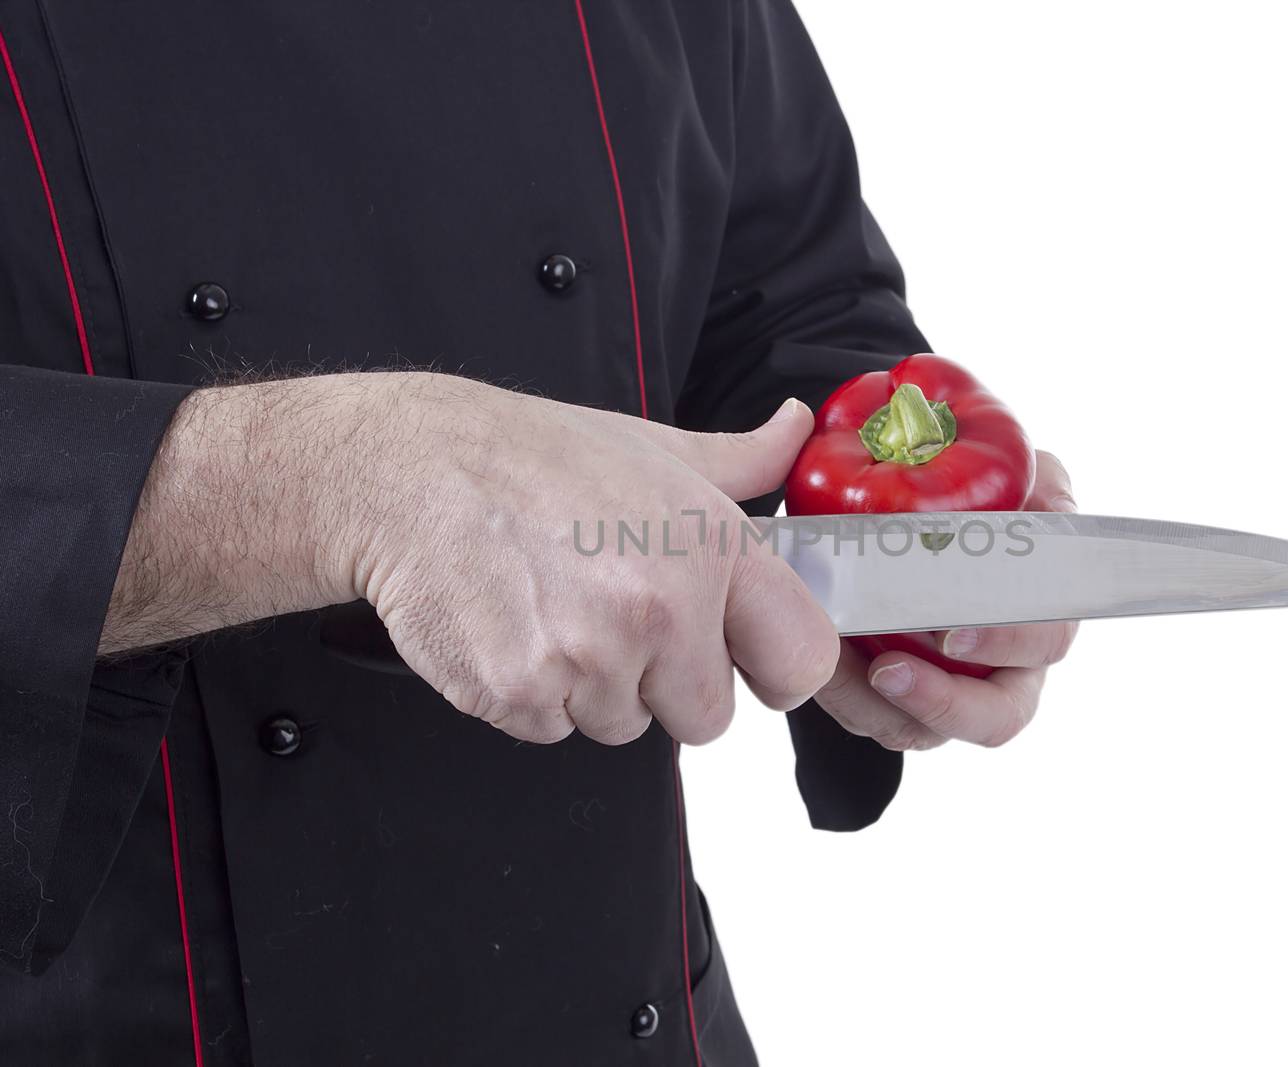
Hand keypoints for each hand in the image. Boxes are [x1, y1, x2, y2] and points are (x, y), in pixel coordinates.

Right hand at [342, 375, 839, 745]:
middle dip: (666, 684)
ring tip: (553, 607)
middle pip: (706, 717)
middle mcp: (661, 607)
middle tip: (612, 615)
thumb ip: (742, 458)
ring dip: (592, 687)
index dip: (772, 667)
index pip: (801, 660)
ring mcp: (590, 656)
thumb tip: (799, 428)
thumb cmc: (532, 458)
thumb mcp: (653, 446)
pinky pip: (551, 730)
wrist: (409, 471)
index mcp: (712, 548)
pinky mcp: (520, 693)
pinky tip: (514, 628)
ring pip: (622, 724)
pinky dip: (531, 696)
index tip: (742, 657)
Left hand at [812, 450, 1076, 749]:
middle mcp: (1002, 666)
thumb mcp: (1019, 472)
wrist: (917, 504)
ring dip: (874, 704)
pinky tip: (811, 654)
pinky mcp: (890, 696)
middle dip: (943, 702)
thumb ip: (1036, 479)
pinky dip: (837, 691)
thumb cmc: (982, 496)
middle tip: (888, 671)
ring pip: (921, 728)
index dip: (1007, 643)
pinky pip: (867, 714)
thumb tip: (1037, 496)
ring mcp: (947, 688)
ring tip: (832, 664)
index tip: (954, 633)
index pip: (1046, 643)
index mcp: (1042, 611)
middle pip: (994, 717)